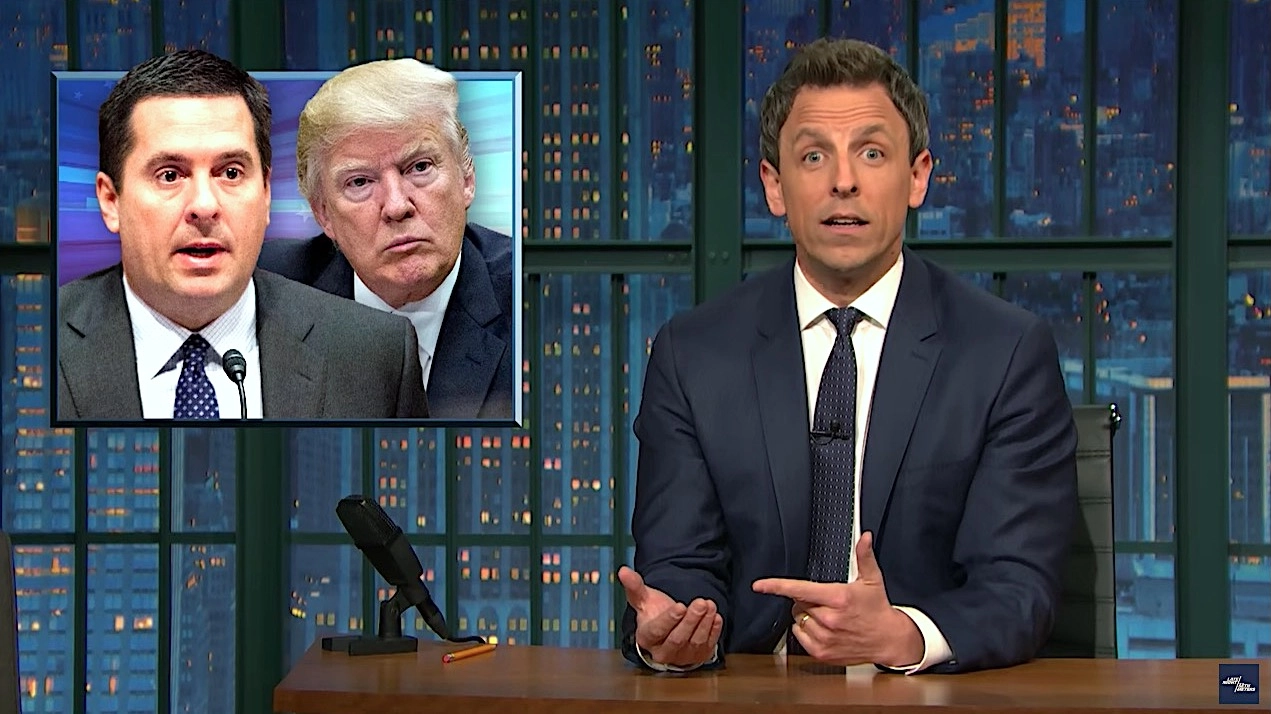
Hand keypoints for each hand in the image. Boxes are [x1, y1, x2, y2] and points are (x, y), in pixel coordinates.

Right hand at [618, 566, 722, 667]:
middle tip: (701, 602)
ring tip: (710, 605)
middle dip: (691, 620)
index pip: (657, 631)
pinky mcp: (698, 657)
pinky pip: (707, 645)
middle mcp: (663, 652)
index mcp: (646, 638)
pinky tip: (715, 616)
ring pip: (694, 642)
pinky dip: (713, 631)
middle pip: (678, 638)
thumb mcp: (644, 599)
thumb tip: (623, 571)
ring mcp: (682, 657)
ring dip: (704, 623)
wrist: (670, 631)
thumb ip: (634, 586)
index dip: (669, 619)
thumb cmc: (654, 614)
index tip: (681, 606)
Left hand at [751, 532, 922, 666]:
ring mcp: (825, 638)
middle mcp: (829, 619)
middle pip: (798, 604)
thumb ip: (864, 556)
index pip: (799, 590)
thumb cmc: (878, 609)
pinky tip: (823, 629)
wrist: (889, 640)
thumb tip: (863, 537)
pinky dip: (806, 631)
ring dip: (807, 616)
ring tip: (828, 616)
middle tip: (826, 601)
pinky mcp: (822, 653)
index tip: (759, 585)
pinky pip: (799, 637)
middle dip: (807, 600)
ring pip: (798, 620)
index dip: (776, 586)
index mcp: (838, 598)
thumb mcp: (872, 580)